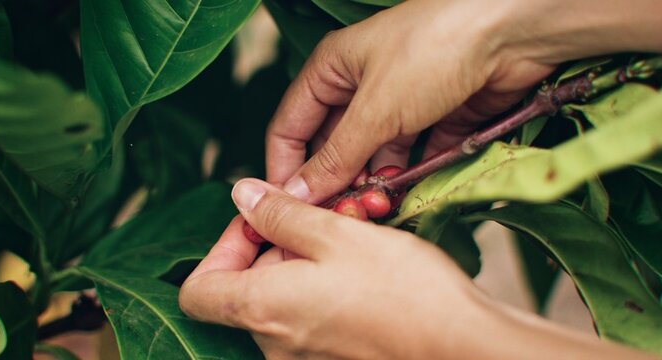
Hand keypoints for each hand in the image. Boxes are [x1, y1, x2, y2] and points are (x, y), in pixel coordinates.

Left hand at [178, 179, 657, 358]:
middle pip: (248, 287)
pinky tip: (368, 264)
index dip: (220, 248)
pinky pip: (314, 318)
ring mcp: (305, 358)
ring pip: (287, 297)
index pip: (197, 290)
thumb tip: (241, 196)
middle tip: (328, 216)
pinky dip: (330, 287)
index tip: (259, 223)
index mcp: (262, 309)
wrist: (464, 347)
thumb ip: (280, 214)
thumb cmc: (404, 292)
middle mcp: (275, 344)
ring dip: (312, 259)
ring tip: (358, 233)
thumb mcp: (337, 233)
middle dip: (282, 243)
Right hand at [266, 0, 661, 203]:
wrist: (513, 30)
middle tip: (342, 217)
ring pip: (376, 157)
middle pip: (335, 147)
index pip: (291, 125)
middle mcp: (364, 86)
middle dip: (337, 183)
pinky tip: (408, 197)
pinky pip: (415, 157)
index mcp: (333, 69)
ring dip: (374, 186)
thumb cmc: (433, 50)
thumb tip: (297, 195)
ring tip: (378, 210)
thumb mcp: (374, 110)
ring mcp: (403, 103)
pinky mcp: (440, 118)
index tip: (289, 209)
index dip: (286, 168)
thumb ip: (335, 158)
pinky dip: (411, 179)